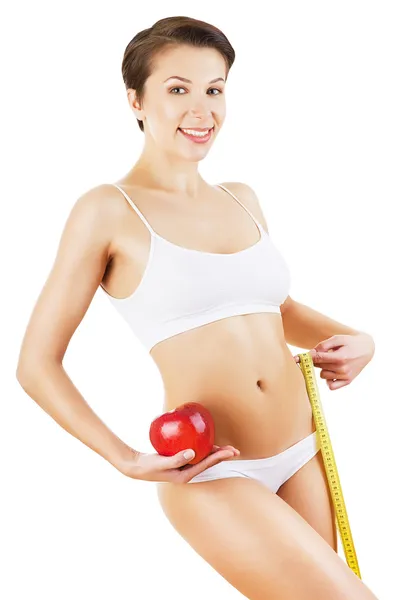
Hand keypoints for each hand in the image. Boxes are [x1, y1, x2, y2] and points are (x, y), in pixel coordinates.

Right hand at [118, 444, 240, 482]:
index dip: (219, 457)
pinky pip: (196, 453)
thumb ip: (176, 459)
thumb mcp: (162, 463)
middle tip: (236, 450)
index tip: (230, 451)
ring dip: (216, 453)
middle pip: (209, 462)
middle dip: (223, 456)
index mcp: (186, 476)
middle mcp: (187, 472)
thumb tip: (193, 453)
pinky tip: (206, 441)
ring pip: (204, 458)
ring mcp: (185, 466)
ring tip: (228, 448)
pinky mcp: (181, 460)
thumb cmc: (148, 466)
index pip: (206, 464)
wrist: (137, 467)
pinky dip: (204, 447)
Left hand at [294, 332, 374, 389]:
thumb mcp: (337, 338)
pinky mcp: (347, 382)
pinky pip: (331, 386)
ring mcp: (345, 377)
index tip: (296, 358)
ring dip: (324, 369)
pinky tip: (333, 372)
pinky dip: (329, 381)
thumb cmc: (350, 342)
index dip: (306, 358)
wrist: (367, 349)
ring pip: (323, 375)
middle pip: (319, 366)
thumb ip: (323, 345)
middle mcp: (343, 369)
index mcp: (340, 357)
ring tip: (332, 361)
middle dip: (317, 360)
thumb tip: (311, 353)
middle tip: (322, 355)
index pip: (317, 359)